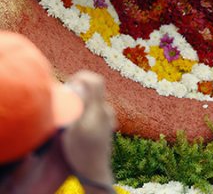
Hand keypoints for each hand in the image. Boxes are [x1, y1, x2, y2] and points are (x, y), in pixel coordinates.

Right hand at [61, 71, 115, 187]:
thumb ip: (76, 106)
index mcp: (98, 109)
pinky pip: (97, 108)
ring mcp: (108, 118)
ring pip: (96, 98)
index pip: (96, 80)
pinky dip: (88, 108)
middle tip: (68, 94)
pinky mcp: (108, 125)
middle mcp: (106, 110)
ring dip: (85, 98)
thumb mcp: (73, 130)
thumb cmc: (81, 153)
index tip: (69, 83)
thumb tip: (77, 87)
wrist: (95, 173)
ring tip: (72, 110)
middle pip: (96, 87)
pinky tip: (80, 119)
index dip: (82, 76)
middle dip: (82, 86)